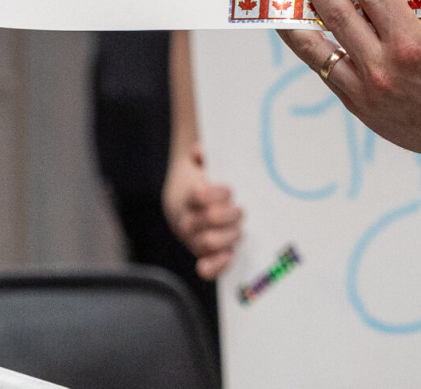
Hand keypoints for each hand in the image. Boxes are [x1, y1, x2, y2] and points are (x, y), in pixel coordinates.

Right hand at [162, 141, 243, 279]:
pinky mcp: (203, 256)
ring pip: (210, 242)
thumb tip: (200, 152)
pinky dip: (218, 264)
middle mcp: (188, 222)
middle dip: (230, 213)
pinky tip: (229, 255)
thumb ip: (201, 155)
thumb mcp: (198, 164)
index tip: (228, 189)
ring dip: (230, 234)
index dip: (217, 192)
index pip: (200, 195)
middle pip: (210, 218)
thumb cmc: (199, 180)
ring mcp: (195, 241)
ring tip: (238, 227)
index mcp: (188, 199)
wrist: (182, 201)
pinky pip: (207, 269)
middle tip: (239, 209)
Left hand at [277, 0, 420, 158]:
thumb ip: (420, 8)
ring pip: (317, 47)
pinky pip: (326, 70)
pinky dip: (311, 48)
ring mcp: (366, 90)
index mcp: (412, 43)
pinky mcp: (358, 105)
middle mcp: (383, 67)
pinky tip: (301, 32)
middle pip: (338, 14)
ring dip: (298, 17)